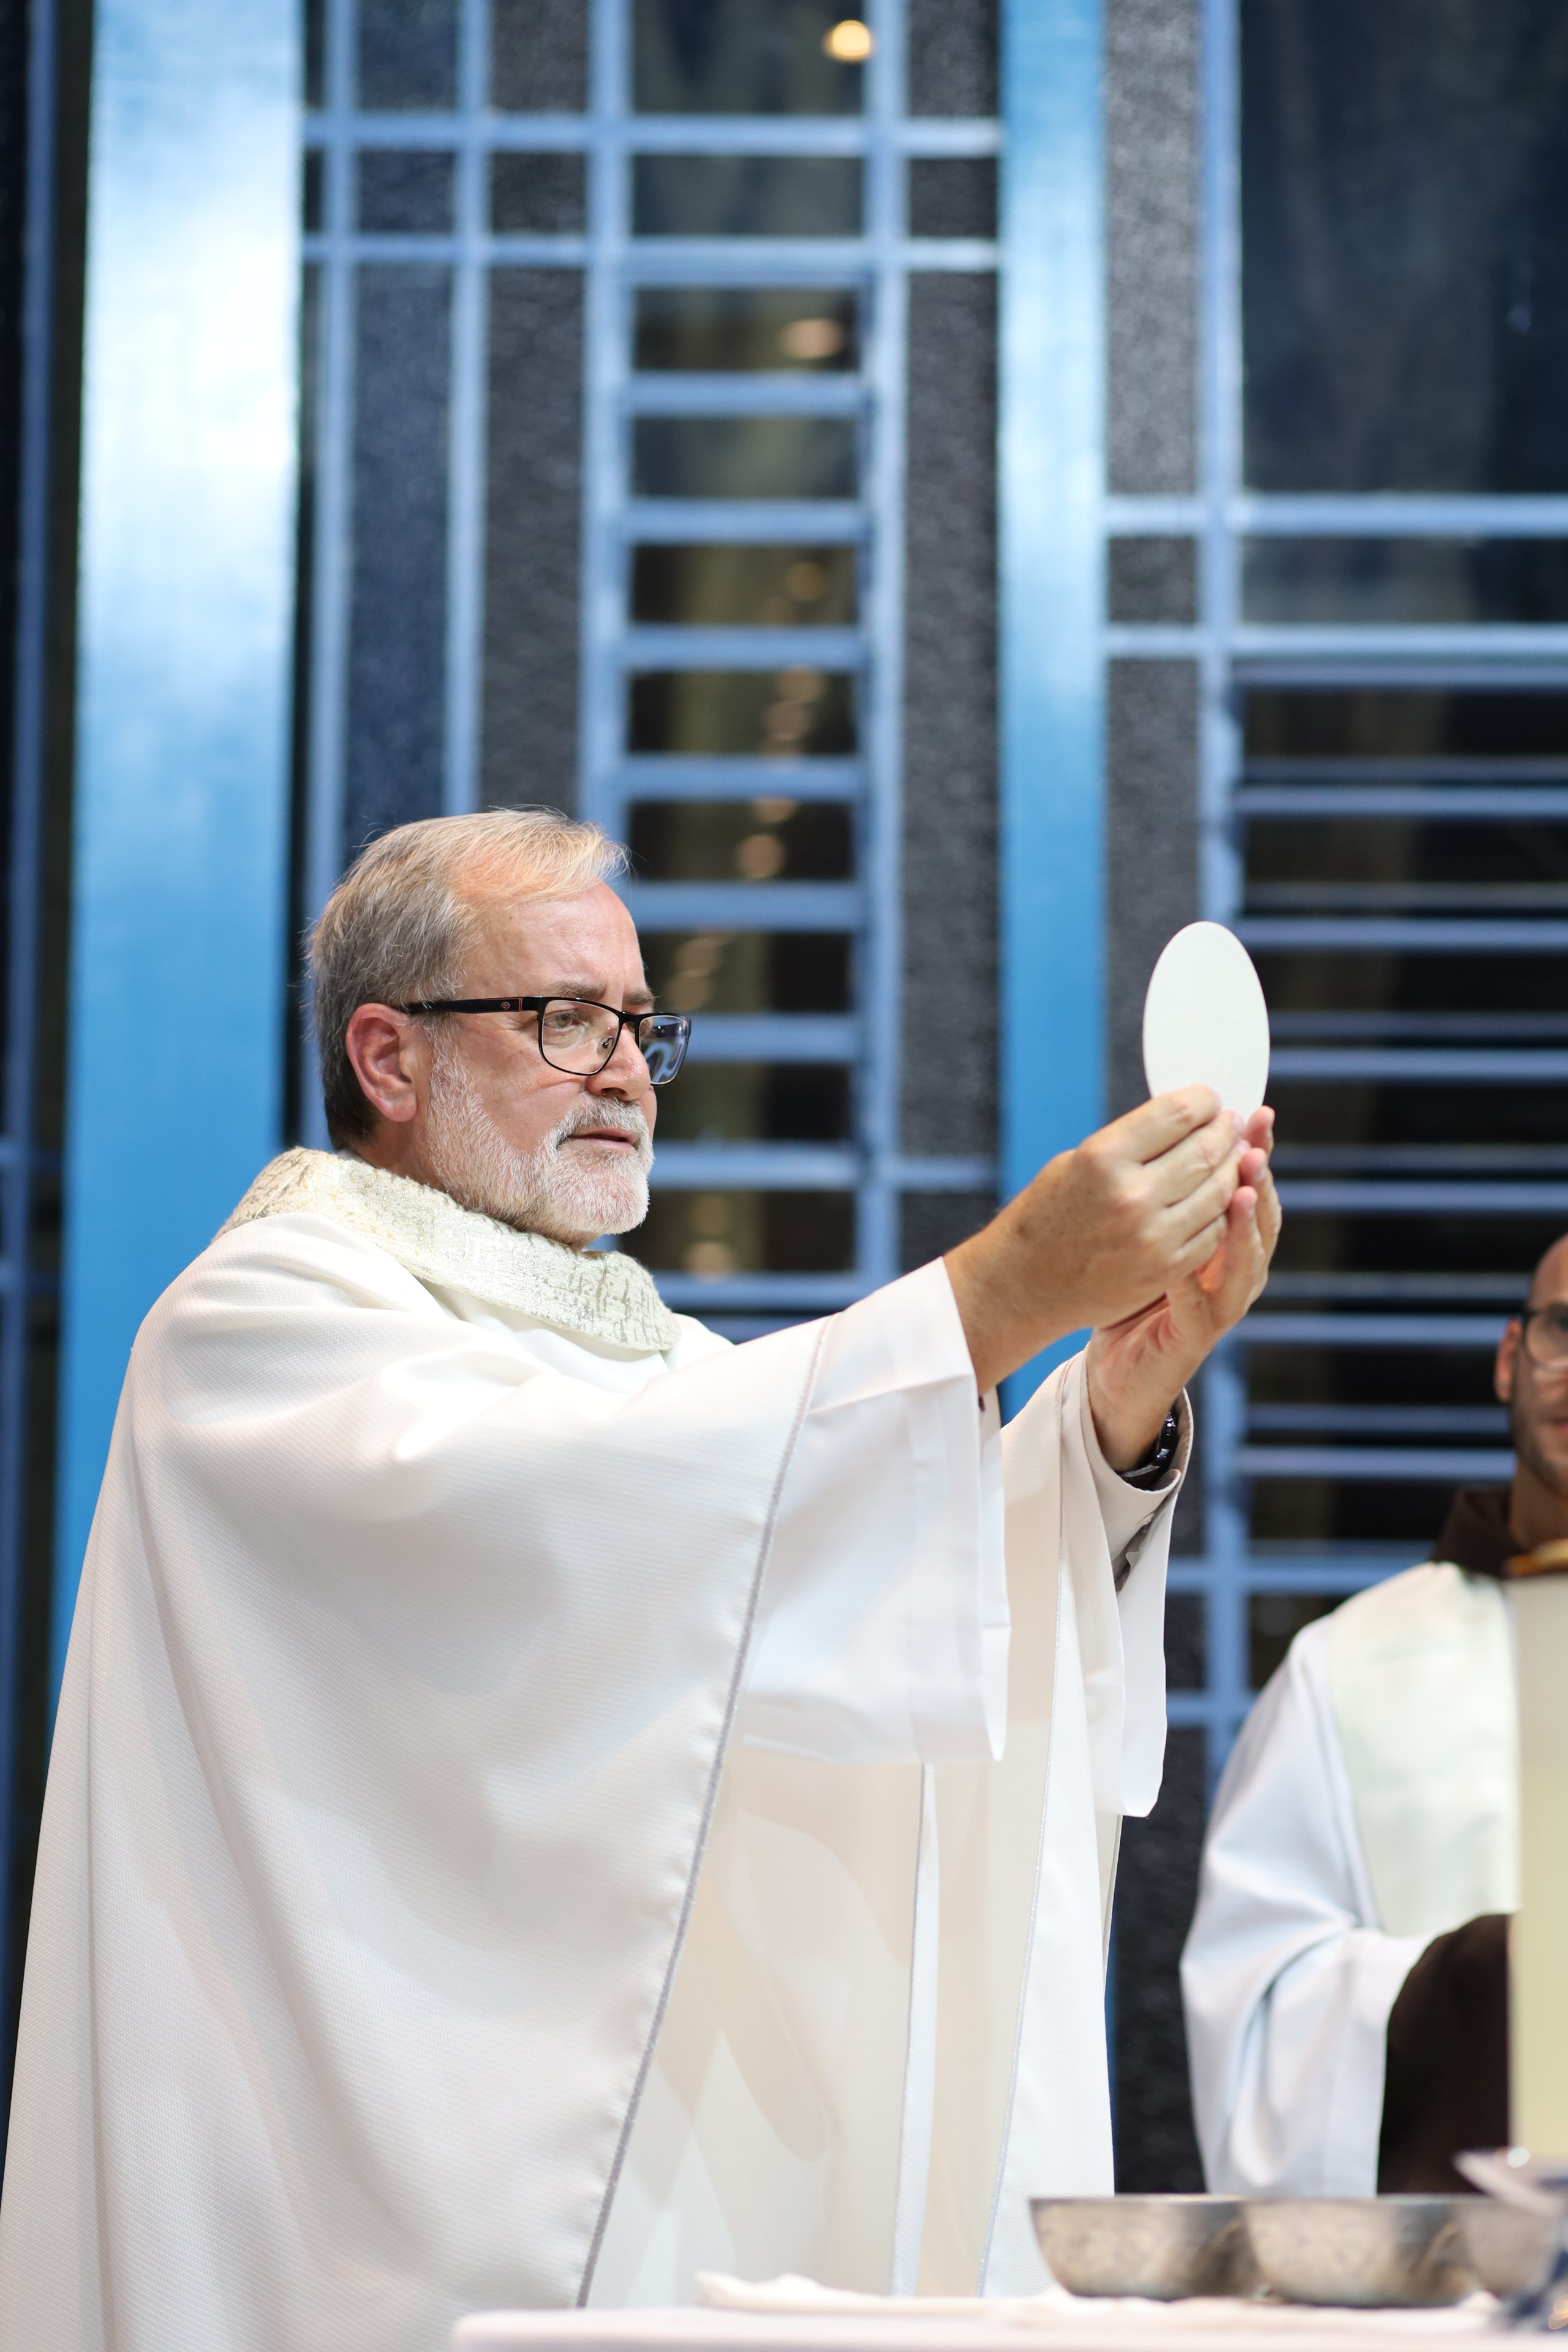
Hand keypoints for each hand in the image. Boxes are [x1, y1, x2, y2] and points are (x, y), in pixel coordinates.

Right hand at [944, 1087, 1251, 1394]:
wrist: (1024, 1285)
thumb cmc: (1047, 1215)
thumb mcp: (1078, 1161)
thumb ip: (1133, 1141)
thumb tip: (1187, 1120)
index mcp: (1104, 1158)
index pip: (1178, 1113)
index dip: (1204, 1101)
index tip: (1209, 1101)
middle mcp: (1132, 1196)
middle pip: (1205, 1150)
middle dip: (1225, 1131)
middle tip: (1230, 1124)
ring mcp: (1153, 1237)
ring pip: (1220, 1190)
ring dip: (1233, 1168)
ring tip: (1233, 1155)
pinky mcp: (1165, 1269)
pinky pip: (1214, 1231)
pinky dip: (1224, 1210)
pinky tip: (1220, 1196)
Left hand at [1086, 1108, 1279, 1466]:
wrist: (1117, 1367)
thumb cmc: (1130, 1289)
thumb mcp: (1150, 1231)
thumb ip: (1166, 1189)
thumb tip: (1170, 1124)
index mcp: (1228, 1239)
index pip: (1252, 1187)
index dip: (1257, 1152)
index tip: (1253, 1113)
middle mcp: (1236, 1270)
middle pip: (1262, 1219)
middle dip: (1259, 1179)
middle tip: (1252, 1143)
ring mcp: (1222, 1305)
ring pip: (1247, 1261)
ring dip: (1245, 1225)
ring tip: (1240, 1189)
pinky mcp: (1197, 1334)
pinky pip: (1199, 1303)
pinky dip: (1193, 1277)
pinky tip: (1184, 1252)